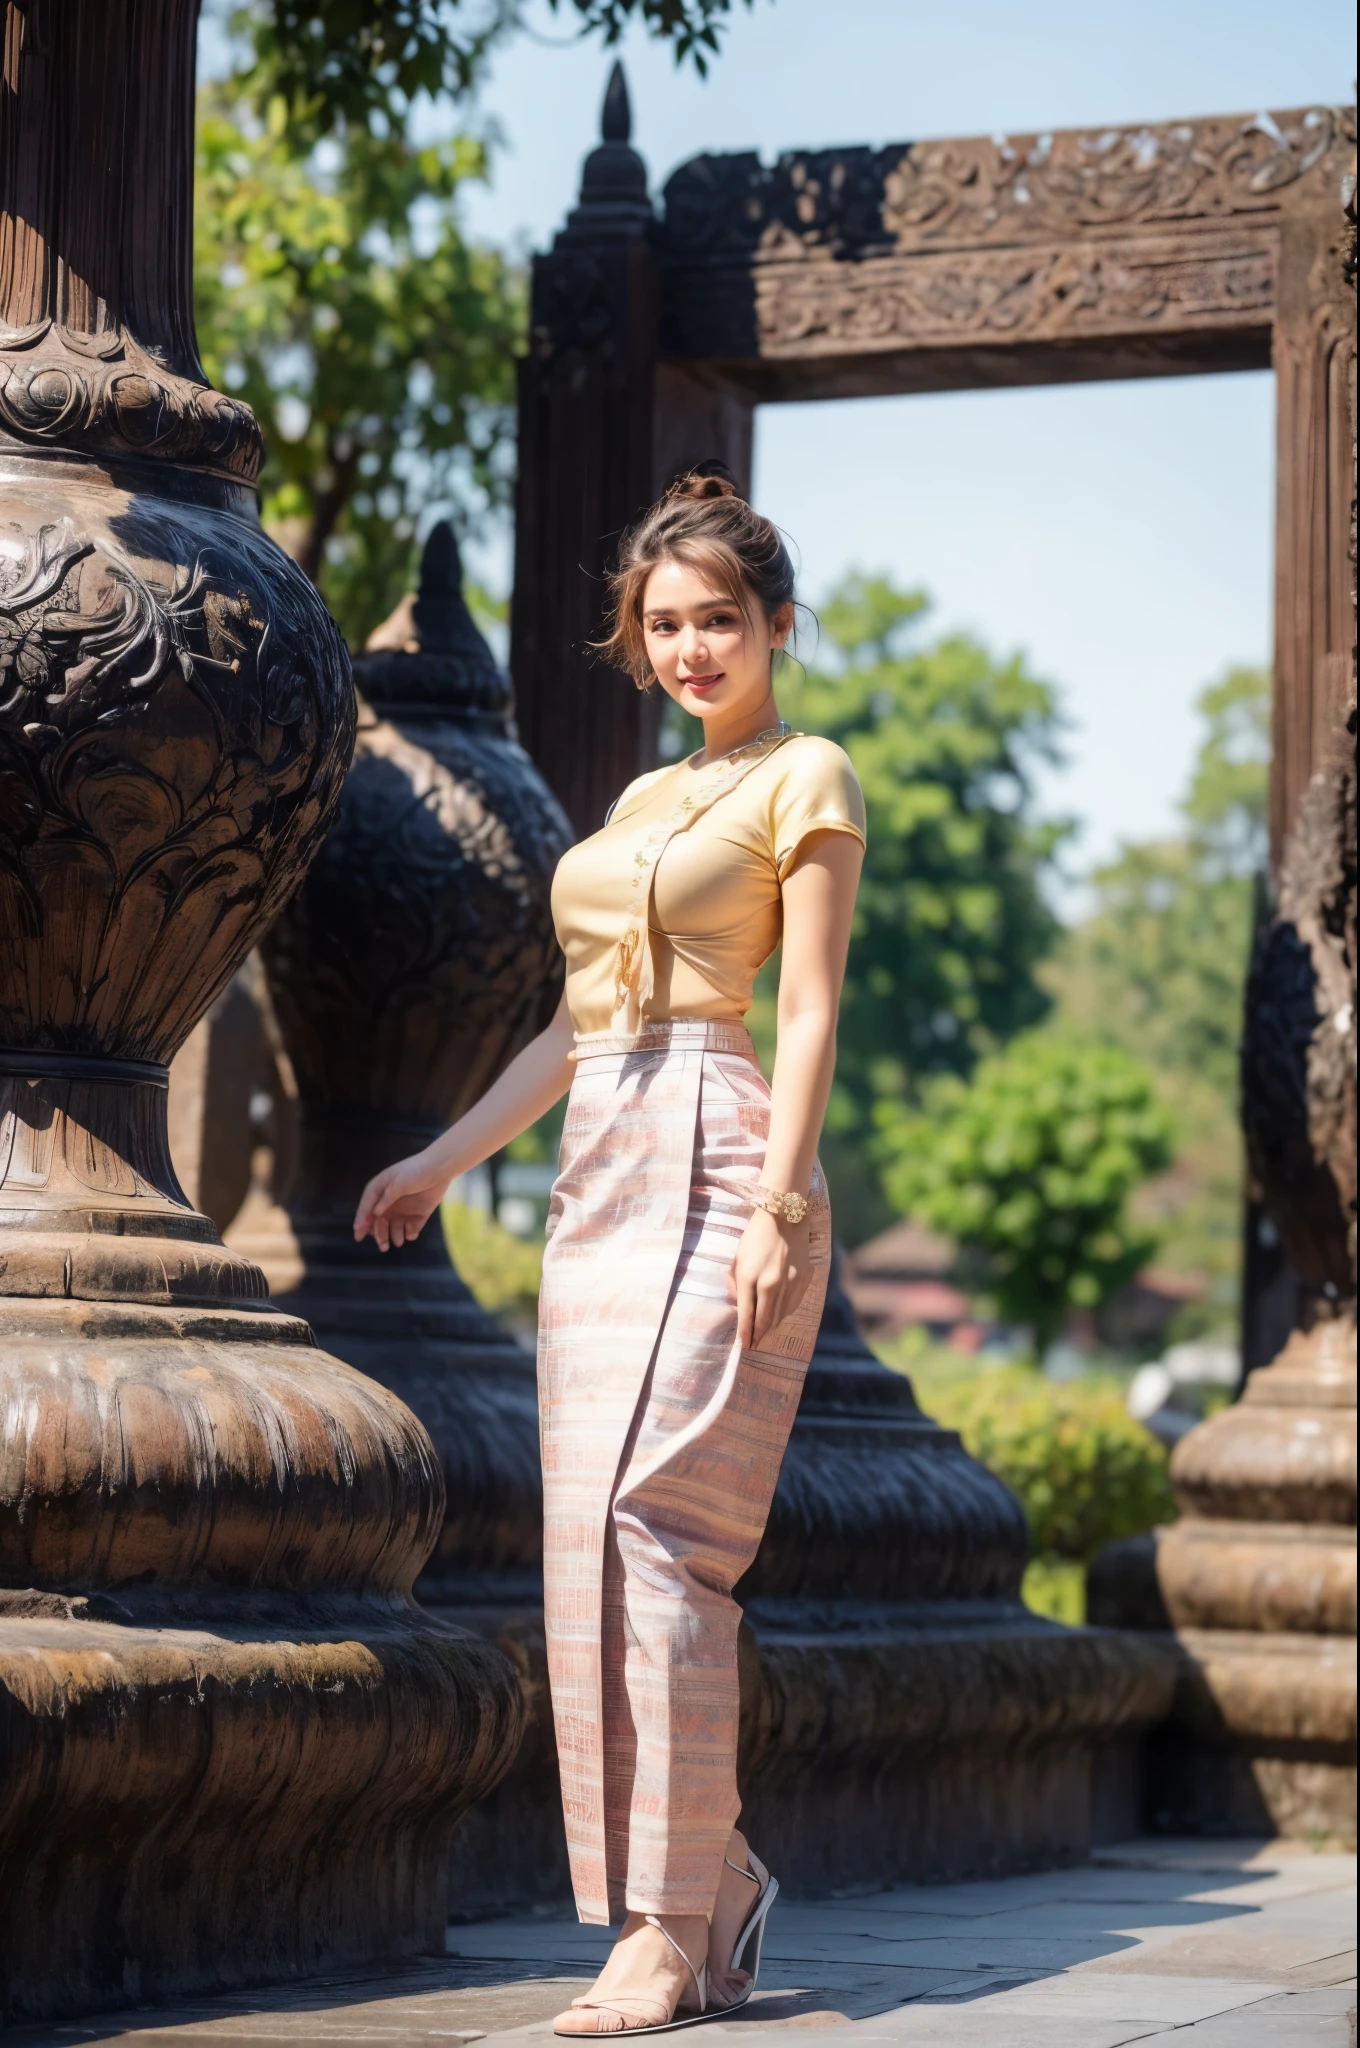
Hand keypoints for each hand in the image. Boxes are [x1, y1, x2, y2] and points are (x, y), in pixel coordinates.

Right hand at [353, 1149, 448, 1250]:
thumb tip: (375, 1213)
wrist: (440, 1168)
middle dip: (379, 1234)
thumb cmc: (415, 1171)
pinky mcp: (419, 1214)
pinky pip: (412, 1228)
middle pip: (380, 1221)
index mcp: (381, 1190)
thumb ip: (386, 1198)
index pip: (367, 1207)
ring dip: (394, 1236)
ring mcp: (404, 1208)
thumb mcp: (398, 1182)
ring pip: (394, 1227)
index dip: (362, 1221)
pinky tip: (411, 1234)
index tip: (359, 1235)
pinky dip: (411, 1233)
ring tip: (398, 1242)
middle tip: (383, 1246)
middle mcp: (390, 1202)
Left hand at [731, 1205, 811, 1350]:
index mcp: (749, 1276)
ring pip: (780, 1315)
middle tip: (753, 1345)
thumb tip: (739, 1303)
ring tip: (764, 1334)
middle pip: (764, 1319)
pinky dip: (784, 1313)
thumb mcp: (739, 1258)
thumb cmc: (756, 1236)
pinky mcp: (802, 1279)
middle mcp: (770, 1283)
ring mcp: (788, 1282)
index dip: (745, 1332)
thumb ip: (737, 1282)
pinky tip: (778, 1316)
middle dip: (758, 1335)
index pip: (746, 1313)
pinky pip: (792, 1304)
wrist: (785, 1216)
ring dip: (771, 1327)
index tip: (744, 1344)